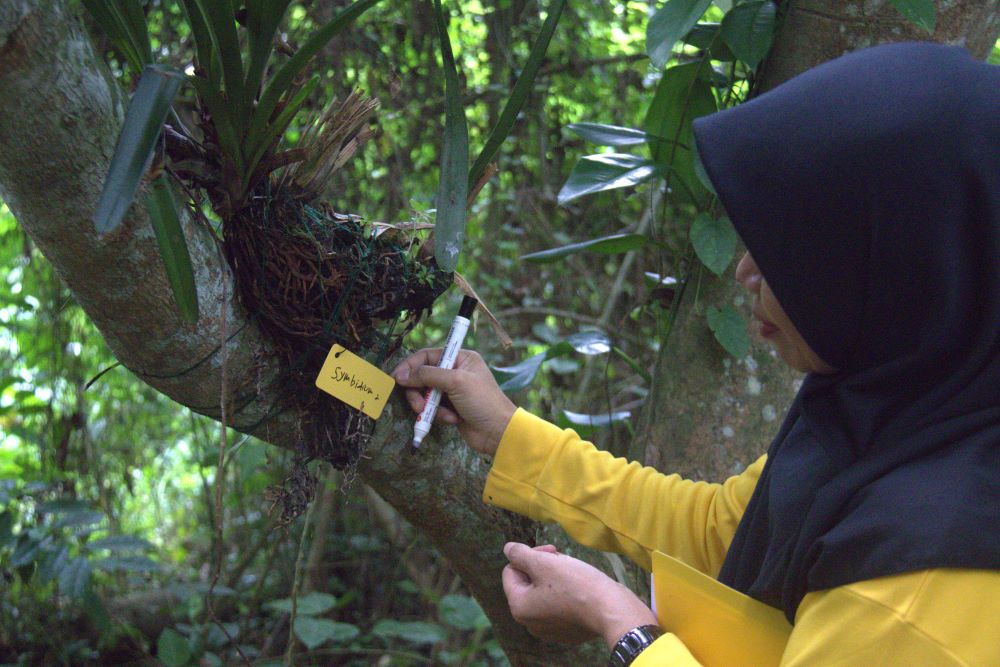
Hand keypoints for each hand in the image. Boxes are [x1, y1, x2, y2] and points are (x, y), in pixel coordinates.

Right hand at [392, 349, 515, 455]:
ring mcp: (452, 390)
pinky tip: (452, 420)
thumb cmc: (482, 401)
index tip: (396, 377)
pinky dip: (438, 415)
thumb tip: (401, 375)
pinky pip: (432, 408)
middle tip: (419, 405)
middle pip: (423, 376)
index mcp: (461, 358)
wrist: (498, 431)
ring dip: (429, 406)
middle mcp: (455, 371)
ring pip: (425, 394)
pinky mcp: (450, 407)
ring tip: (440, 415)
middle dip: (419, 392)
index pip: (427, 355)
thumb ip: (427, 375)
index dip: (410, 365)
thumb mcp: (455, 382)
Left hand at [501, 542, 658, 647]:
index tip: (552, 551)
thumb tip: (507, 549)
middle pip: (527, 583)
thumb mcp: (544, 563)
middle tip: (562, 559)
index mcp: (519, 607)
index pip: (510, 571)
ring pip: (543, 593)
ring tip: (573, 572)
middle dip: (542, 567)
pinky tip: (580, 588)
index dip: (529, 556)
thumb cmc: (576, 584)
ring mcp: (549, 630)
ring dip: (554, 578)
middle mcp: (530, 623)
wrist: (611, 610)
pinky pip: (558, 606)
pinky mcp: (567, 632)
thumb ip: (520, 554)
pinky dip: (565, 594)